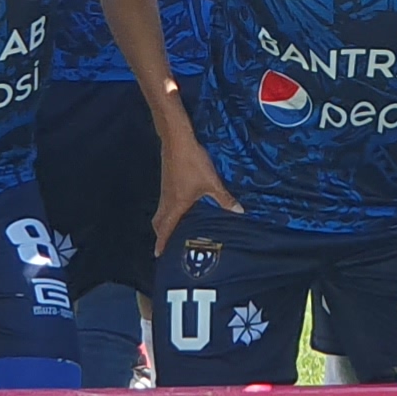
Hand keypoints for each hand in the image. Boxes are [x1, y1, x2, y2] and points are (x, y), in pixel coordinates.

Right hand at [151, 122, 241, 251]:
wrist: (177, 141)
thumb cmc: (193, 163)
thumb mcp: (212, 183)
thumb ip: (224, 199)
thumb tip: (239, 212)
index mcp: (176, 205)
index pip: (166, 228)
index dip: (161, 242)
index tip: (157, 254)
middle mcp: (167, 200)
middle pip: (159, 222)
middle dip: (160, 234)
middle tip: (164, 245)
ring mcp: (165, 190)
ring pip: (161, 212)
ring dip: (164, 222)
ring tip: (172, 230)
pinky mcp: (166, 182)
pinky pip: (164, 202)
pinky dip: (167, 211)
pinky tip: (178, 208)